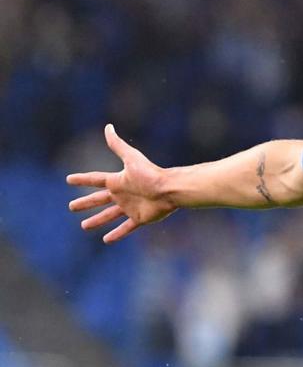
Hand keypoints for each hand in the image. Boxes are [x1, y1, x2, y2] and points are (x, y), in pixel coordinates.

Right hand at [67, 124, 176, 243]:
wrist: (170, 189)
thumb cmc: (151, 174)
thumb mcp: (131, 158)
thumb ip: (118, 145)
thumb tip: (108, 127)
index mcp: (118, 180)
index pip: (95, 179)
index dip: (82, 179)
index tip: (69, 179)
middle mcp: (122, 194)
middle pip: (99, 199)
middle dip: (86, 203)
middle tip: (71, 207)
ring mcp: (130, 207)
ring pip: (109, 215)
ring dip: (97, 220)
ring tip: (84, 226)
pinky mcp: (139, 218)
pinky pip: (126, 227)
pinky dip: (117, 234)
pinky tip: (106, 240)